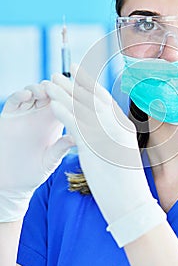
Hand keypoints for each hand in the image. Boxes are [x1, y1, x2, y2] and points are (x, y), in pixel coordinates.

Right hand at [0, 83, 73, 221]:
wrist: (11, 183)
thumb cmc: (35, 172)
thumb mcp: (50, 160)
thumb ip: (60, 147)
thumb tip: (76, 138)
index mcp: (55, 121)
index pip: (65, 102)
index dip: (71, 94)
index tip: (80, 86)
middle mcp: (40, 114)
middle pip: (50, 92)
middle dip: (56, 86)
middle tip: (61, 83)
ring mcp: (24, 113)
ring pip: (34, 92)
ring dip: (40, 87)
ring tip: (45, 90)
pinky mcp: (8, 116)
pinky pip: (15, 100)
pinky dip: (20, 95)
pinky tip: (27, 95)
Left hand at [44, 65, 165, 246]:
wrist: (131, 202)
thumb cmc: (126, 183)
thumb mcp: (120, 154)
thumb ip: (110, 138)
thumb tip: (99, 131)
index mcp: (123, 126)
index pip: (103, 100)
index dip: (89, 85)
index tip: (77, 73)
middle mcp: (116, 126)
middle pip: (92, 99)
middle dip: (75, 83)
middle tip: (60, 72)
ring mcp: (106, 135)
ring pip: (82, 108)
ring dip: (64, 93)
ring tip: (50, 82)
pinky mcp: (95, 147)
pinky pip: (76, 124)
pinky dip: (64, 112)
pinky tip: (53, 103)